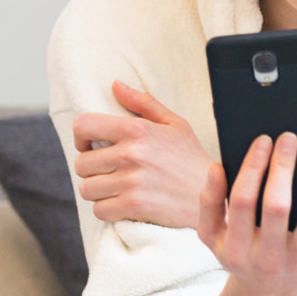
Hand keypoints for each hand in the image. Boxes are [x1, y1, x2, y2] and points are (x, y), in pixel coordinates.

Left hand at [71, 81, 208, 227]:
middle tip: (111, 173)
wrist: (215, 199)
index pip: (84, 126)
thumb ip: (143, 103)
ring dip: (99, 192)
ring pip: (88, 189)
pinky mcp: (134, 206)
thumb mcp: (175, 125)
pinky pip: (99, 210)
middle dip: (92, 170)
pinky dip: (108, 210)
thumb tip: (115, 85)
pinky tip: (125, 206)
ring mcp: (131, 181)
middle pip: (82, 164)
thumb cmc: (192, 161)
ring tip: (118, 190)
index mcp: (137, 129)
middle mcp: (131, 153)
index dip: (81, 138)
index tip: (91, 147)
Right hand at [195, 133, 296, 295]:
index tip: (263, 139)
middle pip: (277, 207)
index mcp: (237, 250)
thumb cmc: (240, 251)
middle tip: (289, 138)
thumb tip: (216, 166)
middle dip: (283, 167)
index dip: (253, 167)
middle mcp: (268, 260)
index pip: (243, 202)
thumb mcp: (213, 235)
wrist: (266, 292)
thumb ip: (209, 201)